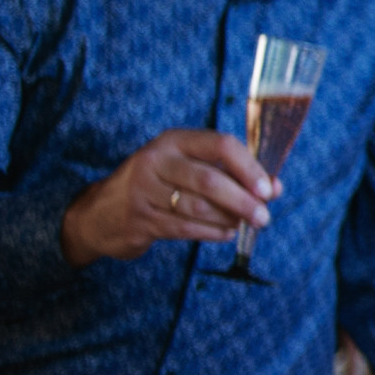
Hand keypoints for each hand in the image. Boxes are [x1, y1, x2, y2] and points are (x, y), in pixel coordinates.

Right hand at [60, 129, 276, 266]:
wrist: (100, 212)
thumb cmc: (160, 185)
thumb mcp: (189, 167)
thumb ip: (232, 174)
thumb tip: (274, 189)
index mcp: (175, 141)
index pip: (220, 145)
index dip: (249, 168)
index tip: (268, 190)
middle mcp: (156, 160)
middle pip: (209, 180)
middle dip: (242, 200)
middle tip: (264, 217)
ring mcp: (143, 190)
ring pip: (197, 206)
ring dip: (228, 219)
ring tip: (242, 224)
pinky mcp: (139, 218)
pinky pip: (184, 227)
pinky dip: (211, 232)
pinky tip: (225, 233)